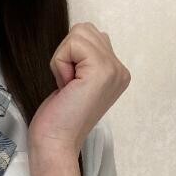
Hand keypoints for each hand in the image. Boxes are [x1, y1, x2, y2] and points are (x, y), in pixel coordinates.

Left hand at [27, 22, 131, 160]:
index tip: (70, 89)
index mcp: (116, 74)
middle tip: (68, 88)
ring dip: (63, 60)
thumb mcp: (75, 82)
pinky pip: (72, 44)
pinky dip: (60, 64)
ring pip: (79, 34)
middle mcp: (120, 70)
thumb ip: (84, 61)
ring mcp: (113, 70)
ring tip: (68, 88)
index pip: (90, 36)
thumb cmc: (58, 121)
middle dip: (66, 56)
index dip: (70, 58)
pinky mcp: (101, 71)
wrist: (55, 145)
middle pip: (85, 30)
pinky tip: (66, 87)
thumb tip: (78, 40)